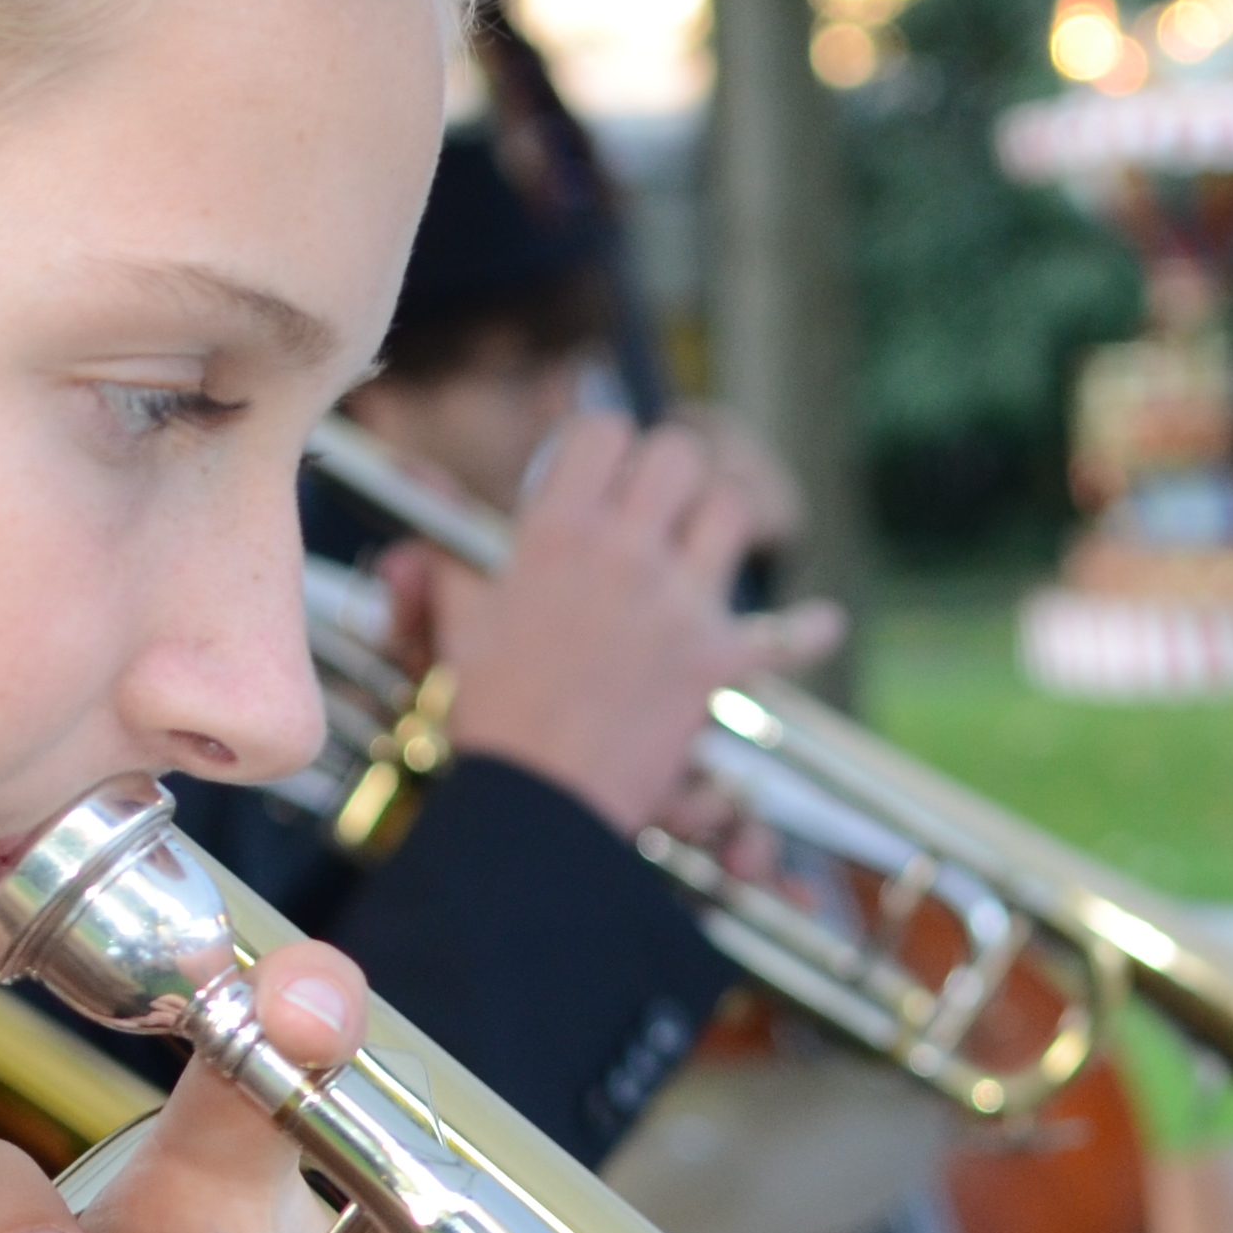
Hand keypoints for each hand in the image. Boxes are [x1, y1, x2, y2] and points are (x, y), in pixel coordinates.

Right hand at [395, 414, 849, 835]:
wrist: (536, 802)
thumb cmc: (491, 718)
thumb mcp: (457, 632)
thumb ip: (439, 575)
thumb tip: (409, 547)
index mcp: (556, 533)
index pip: (602, 431)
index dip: (606, 445)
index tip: (603, 472)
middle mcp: (624, 552)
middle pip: (678, 455)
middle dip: (671, 472)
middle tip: (659, 505)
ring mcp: (679, 602)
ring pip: (733, 511)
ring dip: (723, 525)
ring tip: (706, 549)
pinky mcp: (718, 659)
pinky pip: (787, 633)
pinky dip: (809, 631)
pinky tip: (823, 625)